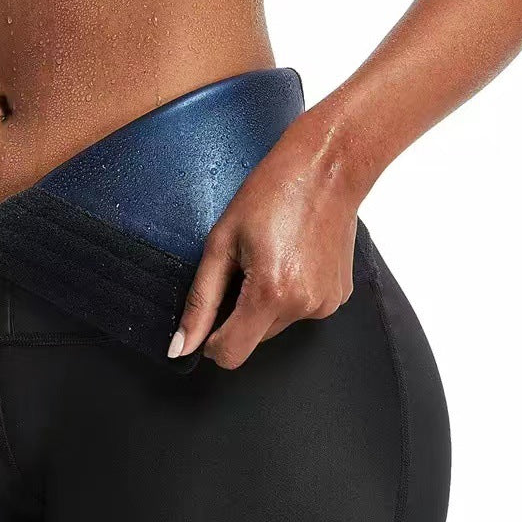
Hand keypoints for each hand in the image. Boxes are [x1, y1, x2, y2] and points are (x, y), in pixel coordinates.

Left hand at [170, 112, 364, 368]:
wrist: (328, 167)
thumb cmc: (273, 192)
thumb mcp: (220, 243)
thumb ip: (199, 301)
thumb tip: (182, 345)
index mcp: (271, 294)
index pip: (230, 354)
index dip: (210, 341)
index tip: (208, 317)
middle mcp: (303, 306)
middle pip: (252, 339)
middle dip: (238, 312)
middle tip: (243, 266)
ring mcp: (325, 303)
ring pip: (274, 325)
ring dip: (263, 302)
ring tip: (269, 257)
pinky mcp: (338, 296)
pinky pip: (299, 310)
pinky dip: (288, 294)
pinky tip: (291, 258)